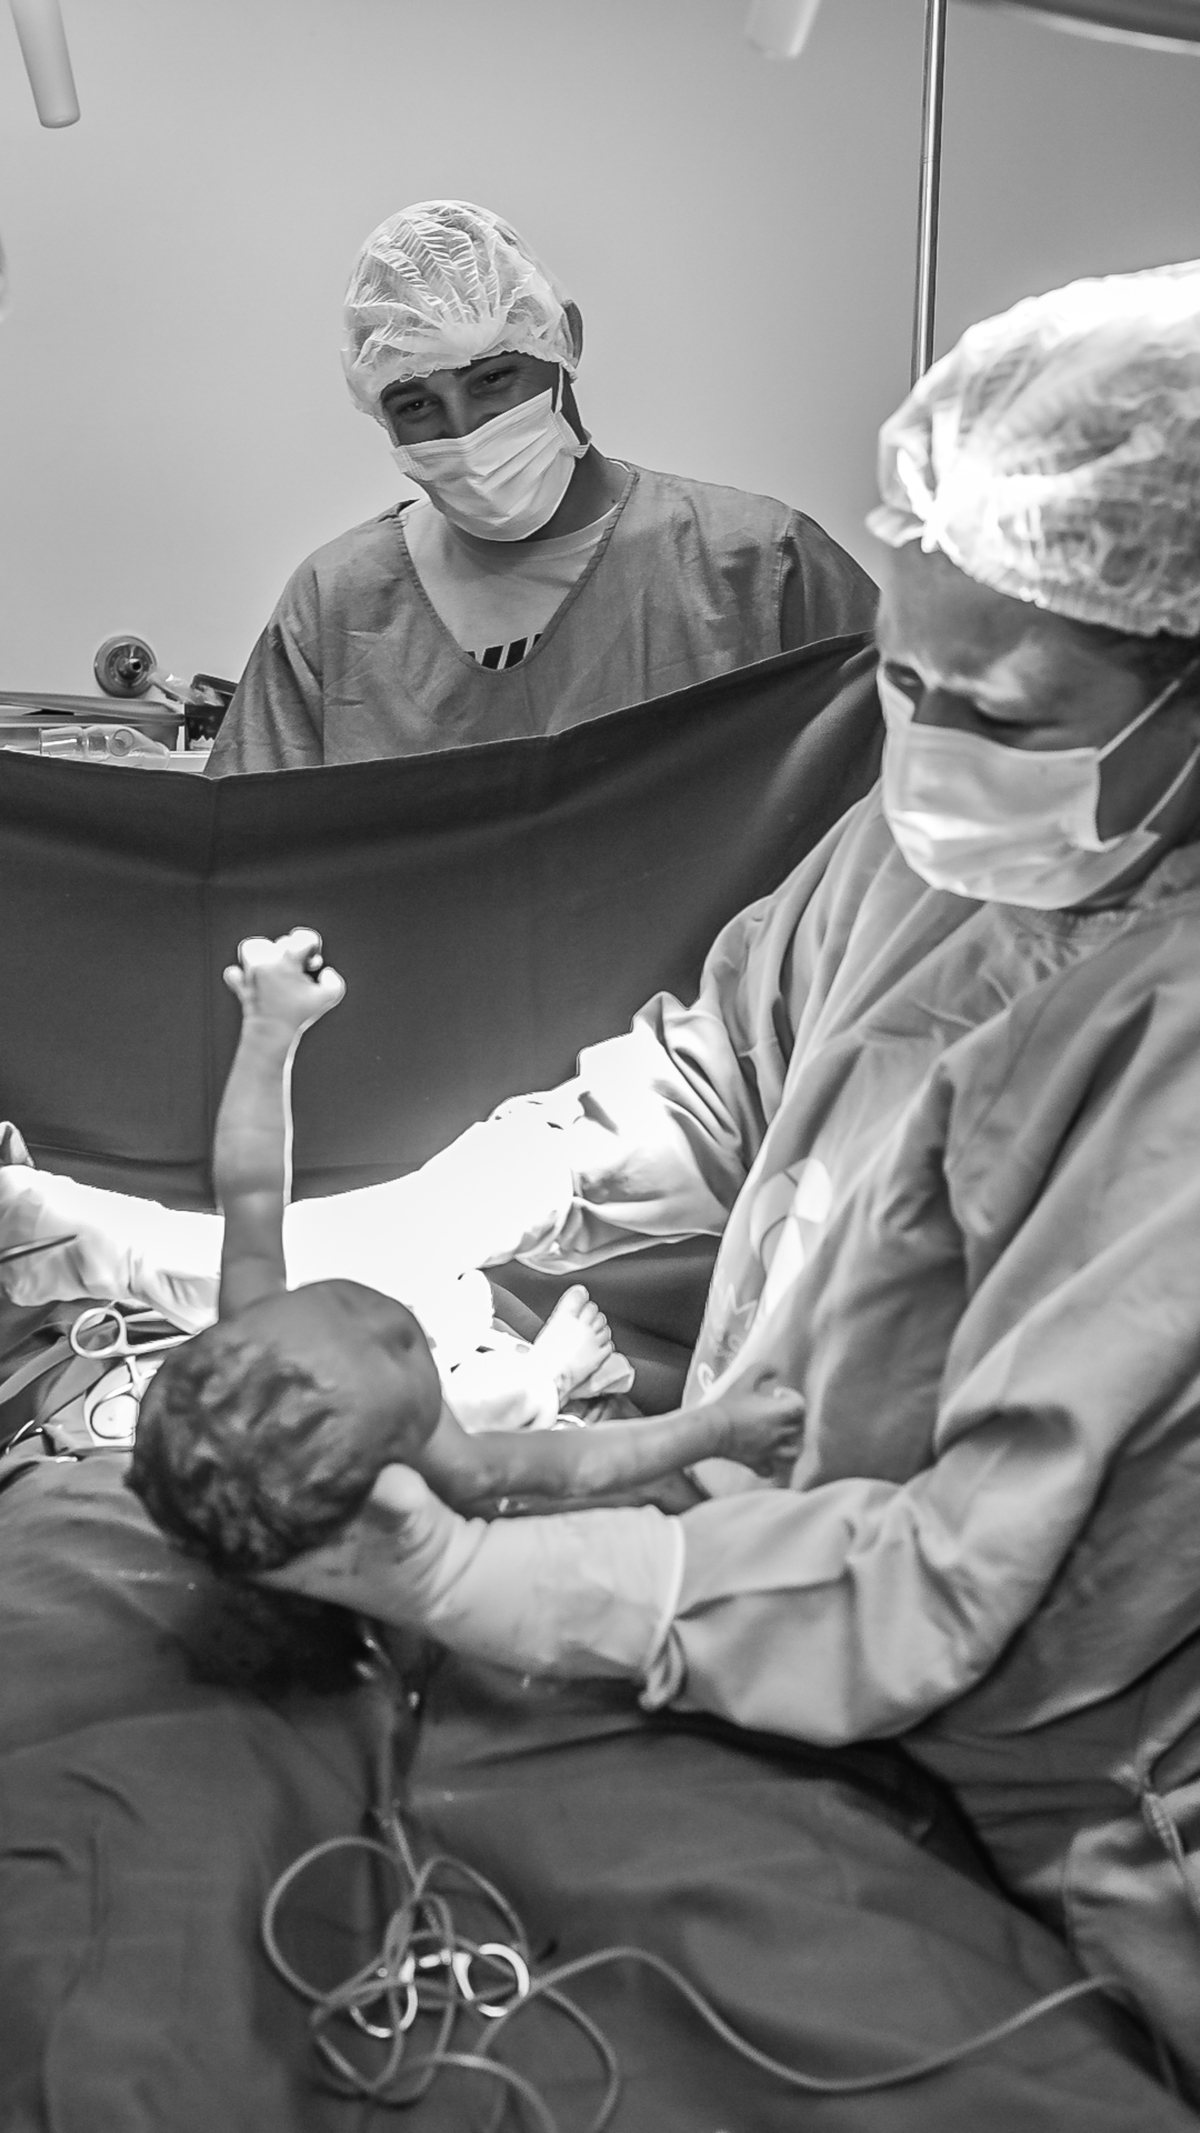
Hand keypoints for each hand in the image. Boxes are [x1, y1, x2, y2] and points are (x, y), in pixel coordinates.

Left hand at [223, 928, 344, 1035]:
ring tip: (274, 967)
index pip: (303, 937)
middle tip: (298, 972)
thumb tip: (324, 971)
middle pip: (281, 941)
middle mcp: (266, 963)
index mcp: (286, 963)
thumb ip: (335, 981)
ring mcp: (250, 973)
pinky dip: (242, 975)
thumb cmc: (300, 1015)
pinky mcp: (240, 986)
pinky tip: (255, 983)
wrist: (271, 1035)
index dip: (313, 945)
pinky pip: (233, 973)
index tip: (312, 963)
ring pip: (252, 947)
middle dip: (294, 953)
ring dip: (264, 953)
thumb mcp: (329, 997)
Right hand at [696, 1367, 804, 1482]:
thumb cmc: (727, 1403)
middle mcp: (778, 1434)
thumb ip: (762, 1369)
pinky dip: (772, 1464)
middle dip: (791, 1417)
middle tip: (775, 1410)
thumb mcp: (744, 1379)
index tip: (777, 1393)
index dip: (793, 1397)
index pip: (800, 1406)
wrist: (710, 1430)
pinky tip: (765, 1455)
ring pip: (792, 1452)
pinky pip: (770, 1470)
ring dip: (789, 1443)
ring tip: (778, 1435)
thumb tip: (776, 1370)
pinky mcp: (756, 1463)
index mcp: (778, 1413)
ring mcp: (768, 1451)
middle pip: (798, 1427)